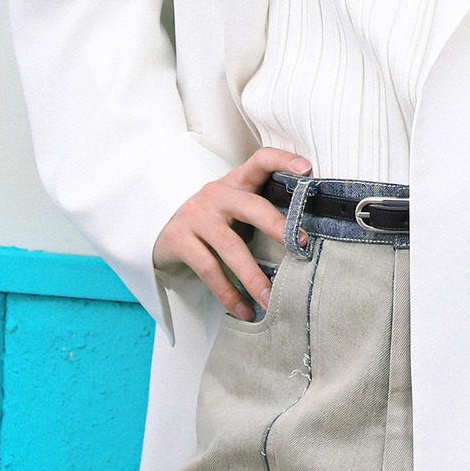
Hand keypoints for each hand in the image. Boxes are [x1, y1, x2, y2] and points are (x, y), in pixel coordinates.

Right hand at [152, 148, 312, 318]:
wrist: (163, 230)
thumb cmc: (214, 220)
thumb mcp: (235, 206)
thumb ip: (262, 210)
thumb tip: (306, 240)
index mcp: (237, 182)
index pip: (260, 160)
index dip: (283, 160)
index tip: (307, 169)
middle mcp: (217, 194)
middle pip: (252, 207)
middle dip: (279, 226)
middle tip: (302, 245)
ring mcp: (197, 216)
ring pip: (231, 248)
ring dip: (253, 278)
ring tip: (271, 300)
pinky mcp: (180, 239)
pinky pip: (209, 270)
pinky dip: (229, 294)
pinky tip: (244, 311)